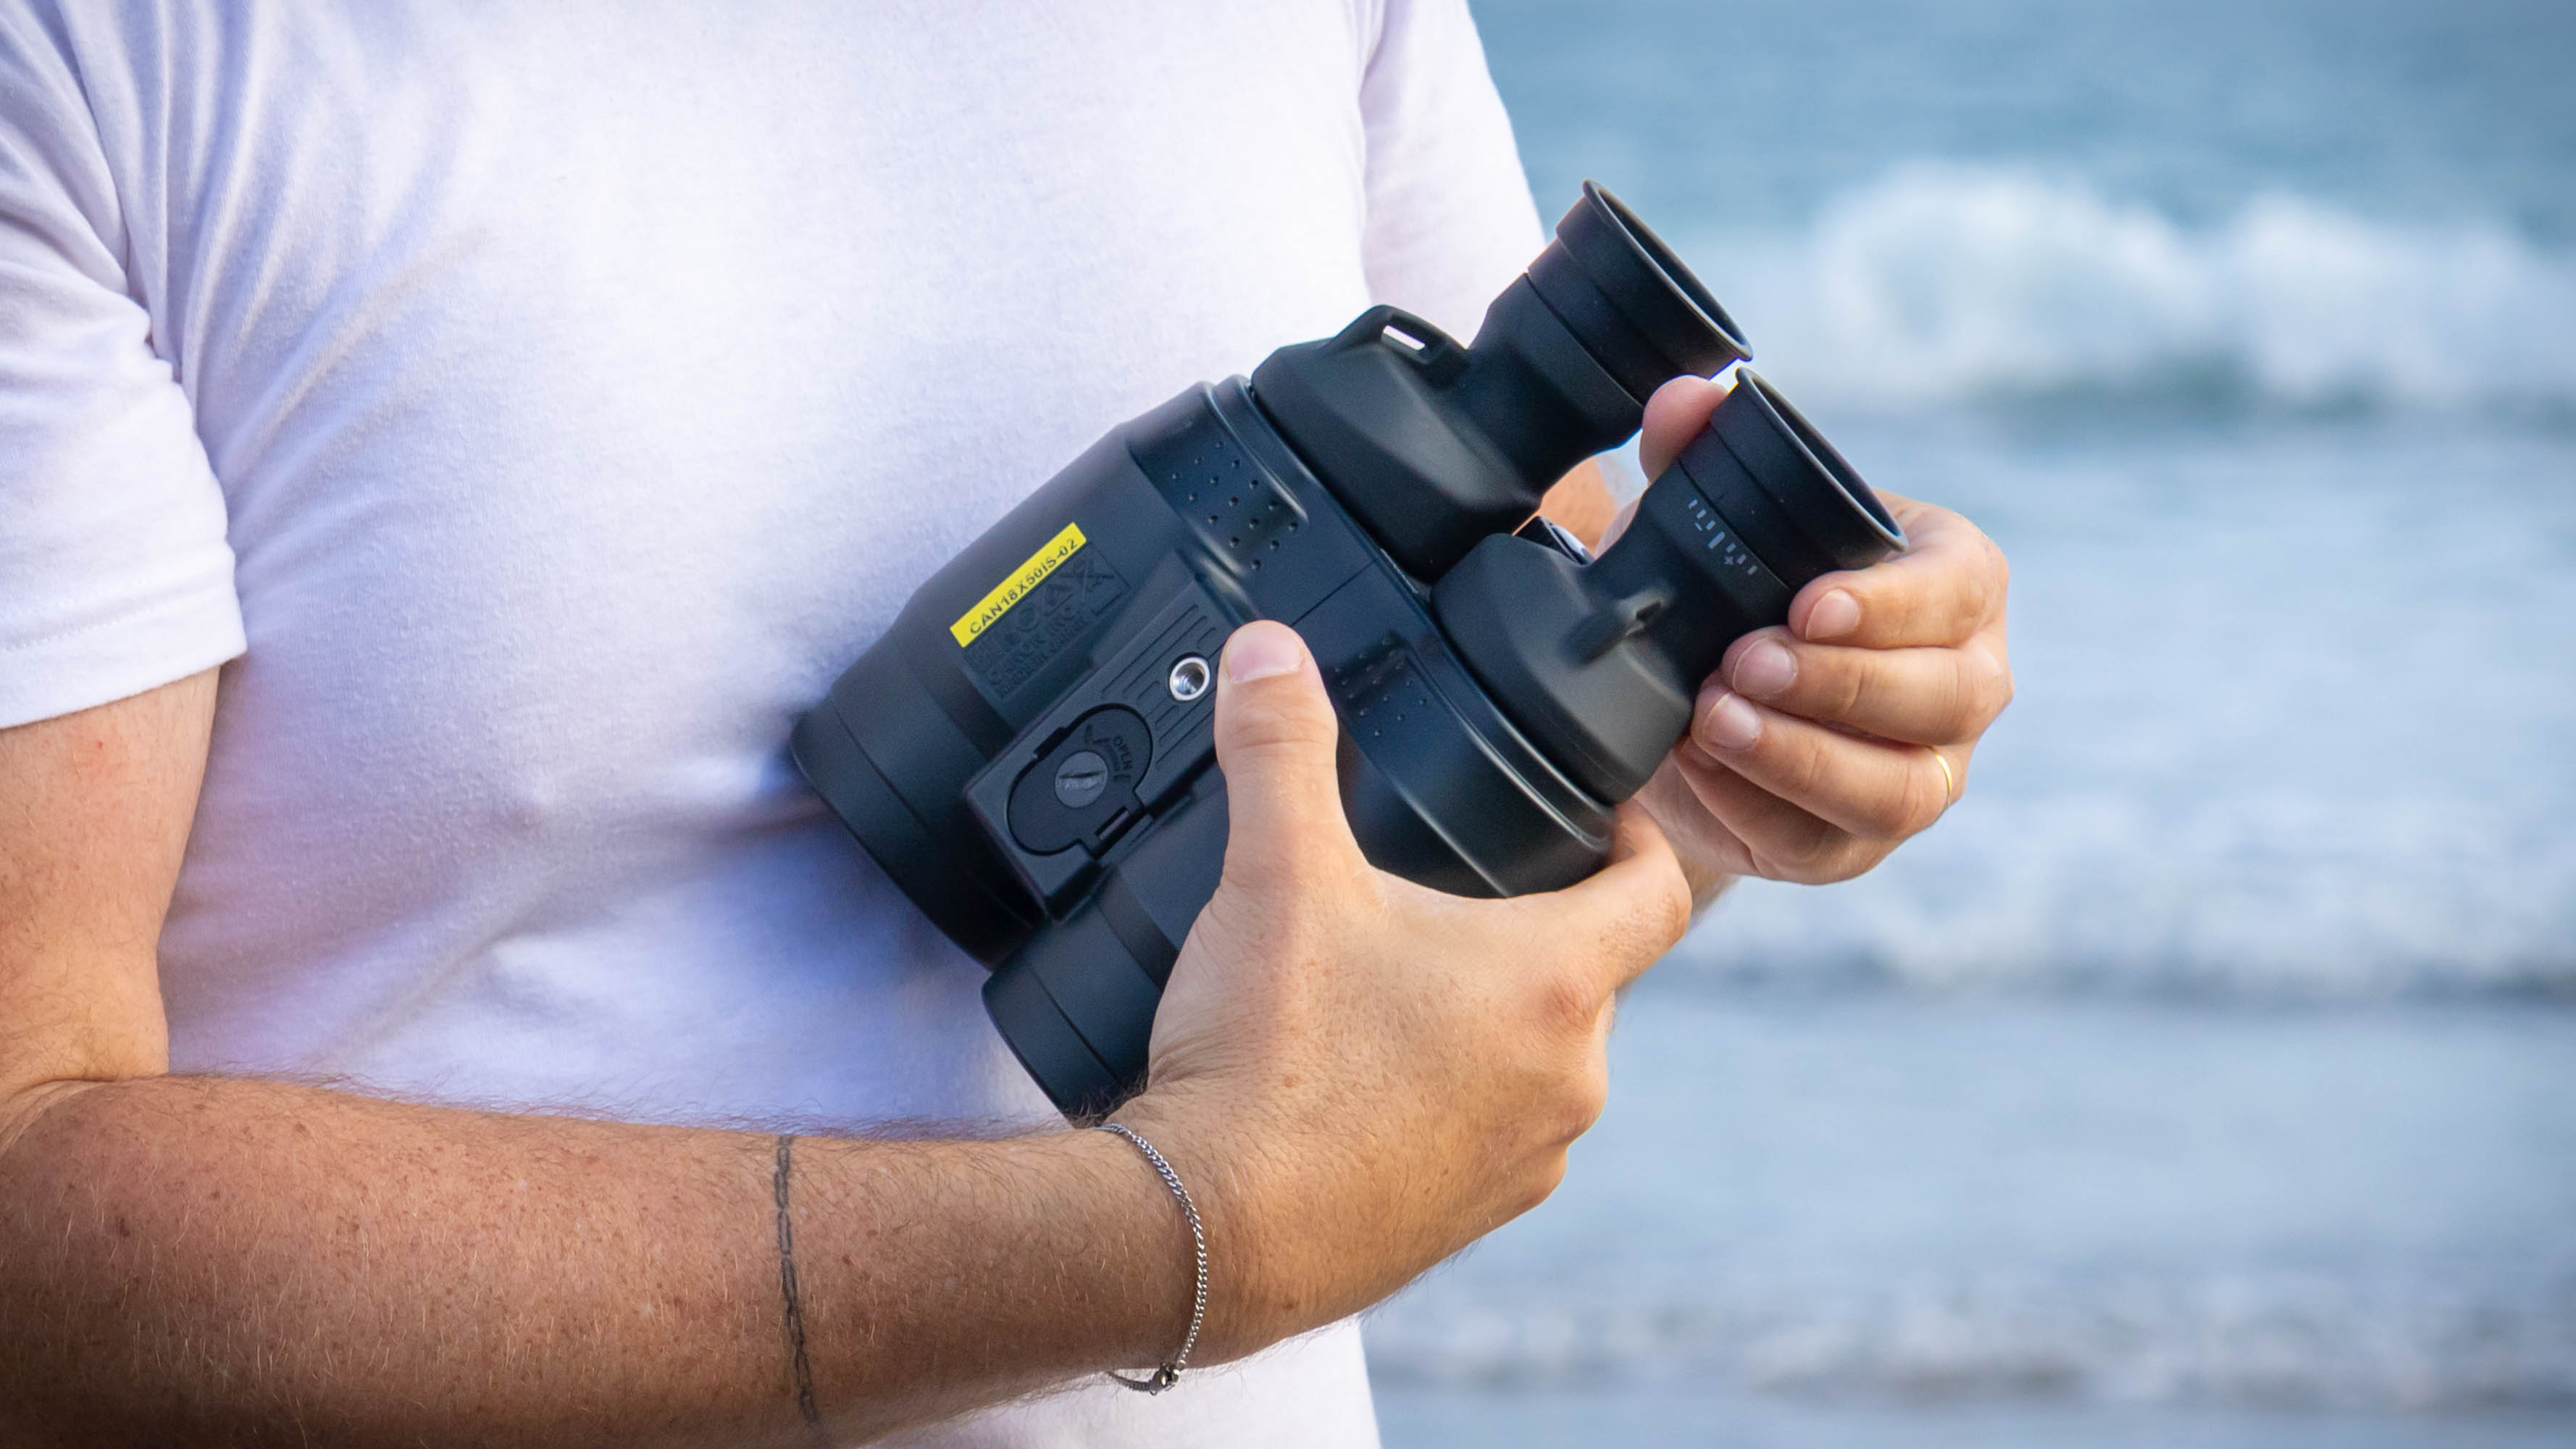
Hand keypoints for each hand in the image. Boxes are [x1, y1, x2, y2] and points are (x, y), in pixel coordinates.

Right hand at [1119, 621, 1692, 1356]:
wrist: (1207, 1235)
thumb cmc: (1265, 1063)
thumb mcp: (1273, 871)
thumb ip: (1279, 747)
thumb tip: (1271, 651)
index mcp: (1556, 981)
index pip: (1661, 889)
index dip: (1640, 835)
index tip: (1601, 812)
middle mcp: (1568, 1079)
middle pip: (1592, 974)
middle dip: (1537, 926)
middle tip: (1459, 886)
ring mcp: (1525, 1163)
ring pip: (1539, 1061)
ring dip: (1490, 1020)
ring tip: (1399, 982)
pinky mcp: (1466, 1221)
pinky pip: (1487, 1137)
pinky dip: (1447, 1100)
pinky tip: (1364, 1078)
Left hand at [1629, 374, 2013, 891]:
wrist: (1701, 684)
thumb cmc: (1742, 585)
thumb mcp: (1716, 514)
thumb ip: (1701, 450)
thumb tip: (1687, 397)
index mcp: (1954, 584)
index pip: (1956, 590)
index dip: (1890, 604)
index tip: (1808, 603)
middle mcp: (1963, 685)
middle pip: (1945, 698)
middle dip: (1840, 684)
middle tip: (1739, 662)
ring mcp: (1921, 774)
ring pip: (1897, 790)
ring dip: (1801, 759)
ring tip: (1709, 721)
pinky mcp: (1856, 844)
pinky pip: (1824, 844)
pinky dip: (1755, 808)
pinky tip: (1695, 769)